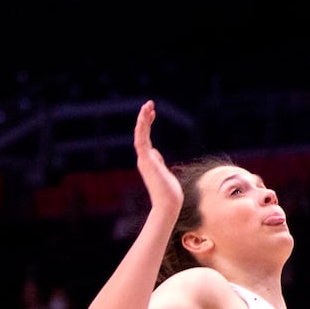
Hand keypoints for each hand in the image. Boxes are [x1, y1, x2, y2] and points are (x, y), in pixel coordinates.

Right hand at [134, 101, 182, 215]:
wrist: (168, 204)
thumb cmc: (169, 192)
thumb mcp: (164, 173)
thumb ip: (158, 162)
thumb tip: (155, 154)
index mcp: (148, 160)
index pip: (146, 138)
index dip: (148, 125)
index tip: (152, 112)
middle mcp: (144, 158)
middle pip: (142, 134)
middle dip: (145, 118)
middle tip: (149, 103)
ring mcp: (144, 159)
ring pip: (140, 135)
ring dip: (143, 119)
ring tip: (148, 105)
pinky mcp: (146, 160)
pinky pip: (142, 140)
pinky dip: (142, 128)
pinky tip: (145, 116)